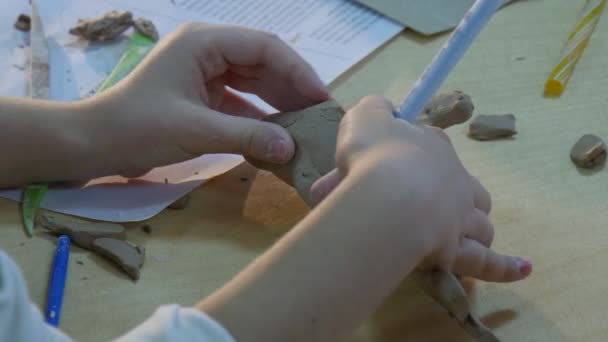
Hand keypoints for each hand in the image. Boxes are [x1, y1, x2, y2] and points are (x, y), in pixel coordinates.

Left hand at [83, 23, 328, 176]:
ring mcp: (207, 73)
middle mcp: (209, 51)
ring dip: (281, 103)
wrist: (94, 144)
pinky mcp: (205, 96)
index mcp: (204, 42)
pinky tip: (281, 135)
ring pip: (256, 83)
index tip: (322, 99)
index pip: (264, 48)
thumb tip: (292, 149)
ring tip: (309, 126)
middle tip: (323, 116)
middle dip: (294, 88)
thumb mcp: (195, 130)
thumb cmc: (137, 128)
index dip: (298, 71)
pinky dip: (262, 117)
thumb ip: (246, 136)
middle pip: (264, 64)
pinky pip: (243, 102)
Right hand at [312, 95, 530, 281]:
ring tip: (461, 236)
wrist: (383, 196)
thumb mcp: (364, 118)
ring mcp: (460, 216)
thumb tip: (383, 110)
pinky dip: (504, 266)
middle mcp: (454, 179)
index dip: (415, 148)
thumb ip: (375, 111)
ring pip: (481, 224)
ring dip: (475, 229)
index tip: (394, 157)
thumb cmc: (373, 155)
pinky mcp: (458, 250)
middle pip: (469, 189)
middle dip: (459, 197)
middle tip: (431, 204)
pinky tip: (522, 269)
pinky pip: (486, 261)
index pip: (433, 141)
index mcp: (433, 146)